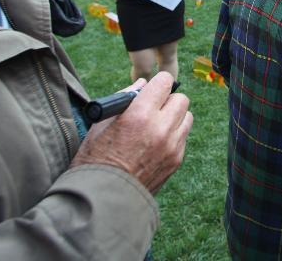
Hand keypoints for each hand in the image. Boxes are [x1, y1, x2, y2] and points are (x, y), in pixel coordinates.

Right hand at [72, 72, 193, 193]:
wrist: (101, 200)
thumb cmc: (94, 159)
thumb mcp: (101, 124)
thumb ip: (125, 99)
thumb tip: (142, 84)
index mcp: (140, 115)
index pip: (164, 82)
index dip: (157, 84)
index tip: (151, 89)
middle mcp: (161, 128)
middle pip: (181, 99)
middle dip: (167, 100)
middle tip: (152, 109)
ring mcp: (172, 146)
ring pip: (187, 117)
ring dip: (174, 117)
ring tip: (156, 126)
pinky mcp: (177, 161)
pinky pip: (183, 137)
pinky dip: (174, 135)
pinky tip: (155, 144)